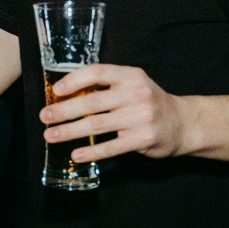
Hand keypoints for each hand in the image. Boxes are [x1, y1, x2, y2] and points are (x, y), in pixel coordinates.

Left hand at [39, 63, 193, 161]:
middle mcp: (137, 94)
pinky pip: (112, 147)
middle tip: (45, 116)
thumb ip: (106, 86)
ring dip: (70, 131)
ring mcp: (142, 117)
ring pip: (98, 124)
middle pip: (93, 101)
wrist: (183, 123)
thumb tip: (65, 93)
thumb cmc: (148, 102)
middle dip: (64, 110)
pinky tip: (76, 154)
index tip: (55, 90)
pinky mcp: (144, 139)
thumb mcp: (132, 85)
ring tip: (51, 136)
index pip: (97, 72)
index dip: (74, 80)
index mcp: (131, 76)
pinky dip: (91, 152)